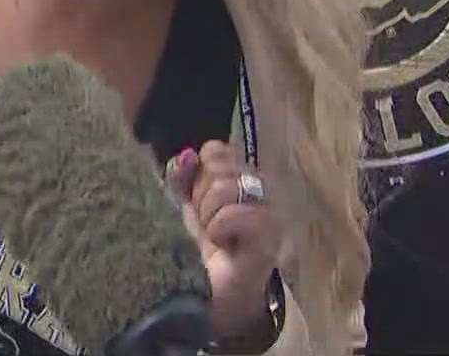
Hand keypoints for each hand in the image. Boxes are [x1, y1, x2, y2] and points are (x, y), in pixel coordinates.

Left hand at [166, 142, 281, 346]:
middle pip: (219, 163)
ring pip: (226, 186)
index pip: (216, 150)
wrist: (202, 299)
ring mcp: (267, 213)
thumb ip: (180, 176)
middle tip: (205, 223)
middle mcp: (256, 191)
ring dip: (209, 214)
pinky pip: (239, 213)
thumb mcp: (179, 206)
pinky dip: (221, 228)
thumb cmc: (192, 251)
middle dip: (200, 195)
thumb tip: (187, 155)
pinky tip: (224, 245)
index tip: (192, 199)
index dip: (196, 171)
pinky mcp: (269, 238)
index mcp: (234, 180)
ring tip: (213, 237)